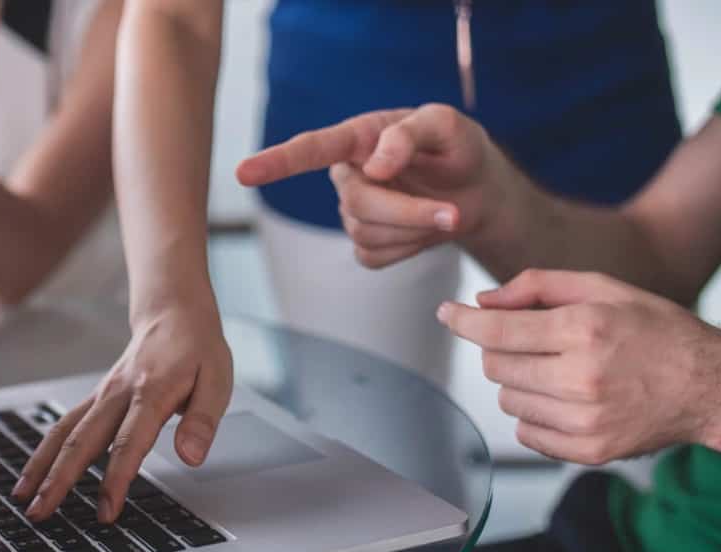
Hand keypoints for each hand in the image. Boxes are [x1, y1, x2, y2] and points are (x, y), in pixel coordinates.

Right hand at [13, 303, 233, 522]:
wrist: (174, 312)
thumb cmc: (197, 349)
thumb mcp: (218, 380)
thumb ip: (203, 421)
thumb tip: (191, 456)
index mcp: (152, 392)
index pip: (129, 442)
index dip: (116, 478)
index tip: (107, 510)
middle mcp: (119, 394)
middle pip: (82, 440)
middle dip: (59, 480)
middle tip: (41, 513)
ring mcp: (103, 395)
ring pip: (65, 432)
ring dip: (42, 466)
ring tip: (23, 498)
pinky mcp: (96, 398)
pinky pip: (64, 425)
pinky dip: (45, 451)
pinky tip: (33, 473)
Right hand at [237, 104, 510, 268]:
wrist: (477, 191)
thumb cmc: (457, 149)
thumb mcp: (447, 125)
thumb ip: (410, 134)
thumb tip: (375, 166)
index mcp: (358, 138)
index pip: (310, 150)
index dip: (276, 162)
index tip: (243, 173)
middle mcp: (348, 174)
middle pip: (357, 203)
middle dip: (407, 212)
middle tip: (452, 213)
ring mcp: (353, 213)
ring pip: (367, 234)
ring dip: (415, 229)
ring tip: (446, 212)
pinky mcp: (366, 245)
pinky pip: (375, 257)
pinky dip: (409, 249)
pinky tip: (423, 231)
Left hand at [437, 269, 720, 463]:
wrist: (710, 386)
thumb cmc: (656, 332)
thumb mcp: (603, 288)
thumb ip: (537, 286)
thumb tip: (483, 302)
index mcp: (584, 330)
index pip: (497, 331)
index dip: (463, 321)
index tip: (447, 314)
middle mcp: (582, 377)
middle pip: (496, 366)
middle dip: (502, 349)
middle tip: (534, 342)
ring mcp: (585, 420)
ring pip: (507, 400)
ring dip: (520, 382)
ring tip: (559, 371)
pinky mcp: (589, 451)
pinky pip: (526, 433)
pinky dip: (534, 415)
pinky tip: (565, 399)